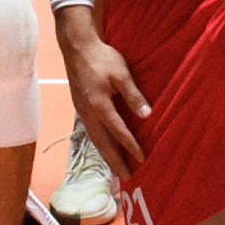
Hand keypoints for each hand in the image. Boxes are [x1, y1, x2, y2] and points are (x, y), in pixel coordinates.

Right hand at [58, 23, 152, 175]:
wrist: (77, 47)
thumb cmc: (102, 58)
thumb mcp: (121, 74)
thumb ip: (133, 95)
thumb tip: (147, 115)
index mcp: (99, 106)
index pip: (119, 132)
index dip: (131, 146)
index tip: (142, 159)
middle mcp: (88, 113)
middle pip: (103, 143)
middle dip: (115, 161)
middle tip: (126, 177)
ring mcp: (82, 111)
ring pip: (94, 139)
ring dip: (106, 155)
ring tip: (116, 169)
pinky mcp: (80, 107)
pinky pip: (90, 132)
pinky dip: (99, 143)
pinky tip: (104, 147)